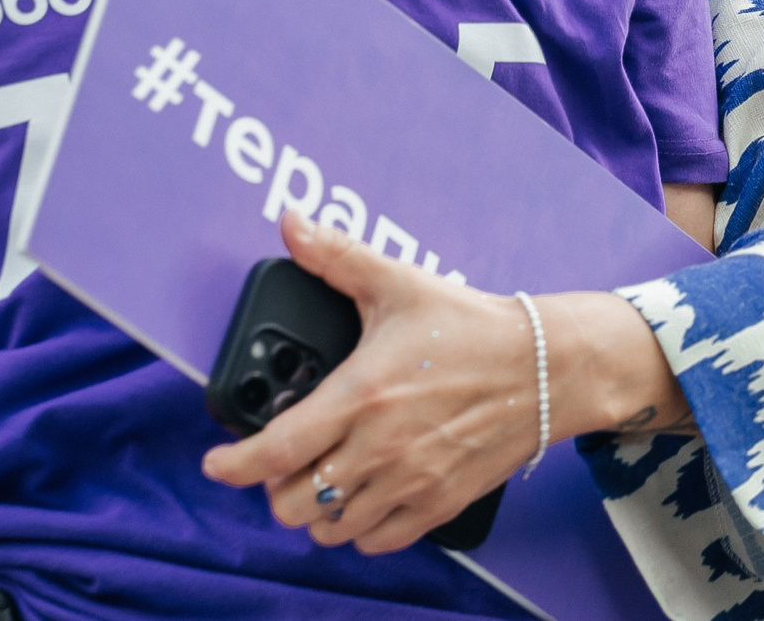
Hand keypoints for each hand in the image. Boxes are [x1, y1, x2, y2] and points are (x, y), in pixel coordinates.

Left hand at [201, 212, 546, 553]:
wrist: (546, 368)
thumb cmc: (471, 326)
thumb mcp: (398, 283)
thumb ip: (336, 256)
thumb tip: (291, 223)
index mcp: (361, 395)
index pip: (277, 450)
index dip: (234, 464)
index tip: (217, 463)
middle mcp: (380, 448)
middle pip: (294, 502)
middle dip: (275, 487)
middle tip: (283, 461)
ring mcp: (410, 481)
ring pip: (331, 527)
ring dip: (315, 508)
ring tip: (319, 478)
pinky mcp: (439, 503)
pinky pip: (377, 540)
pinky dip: (357, 528)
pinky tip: (359, 498)